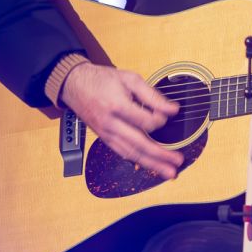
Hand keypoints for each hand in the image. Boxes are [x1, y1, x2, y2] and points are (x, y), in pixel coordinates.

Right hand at [62, 62, 181, 178]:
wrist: (74, 85)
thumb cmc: (102, 80)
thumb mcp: (130, 79)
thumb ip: (152, 95)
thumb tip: (172, 110)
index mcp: (117, 106)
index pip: (146, 122)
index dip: (160, 120)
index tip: (169, 114)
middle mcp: (110, 124)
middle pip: (139, 144)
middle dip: (160, 155)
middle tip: (177, 162)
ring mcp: (106, 134)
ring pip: (131, 153)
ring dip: (151, 164)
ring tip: (168, 172)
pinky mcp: (104, 139)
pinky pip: (122, 153)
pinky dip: (137, 161)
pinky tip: (150, 166)